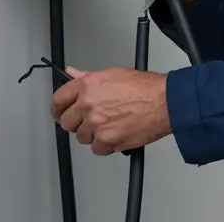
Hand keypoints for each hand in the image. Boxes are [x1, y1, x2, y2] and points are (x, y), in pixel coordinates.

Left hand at [52, 66, 171, 155]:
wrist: (165, 102)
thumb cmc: (146, 88)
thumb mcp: (114, 74)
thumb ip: (88, 77)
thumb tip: (73, 73)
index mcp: (88, 86)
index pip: (58, 100)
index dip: (58, 109)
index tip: (61, 113)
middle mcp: (88, 105)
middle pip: (67, 122)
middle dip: (77, 124)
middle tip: (91, 121)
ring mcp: (96, 124)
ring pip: (82, 138)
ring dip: (93, 135)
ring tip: (110, 126)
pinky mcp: (107, 140)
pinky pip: (97, 149)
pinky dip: (106, 146)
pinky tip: (116, 135)